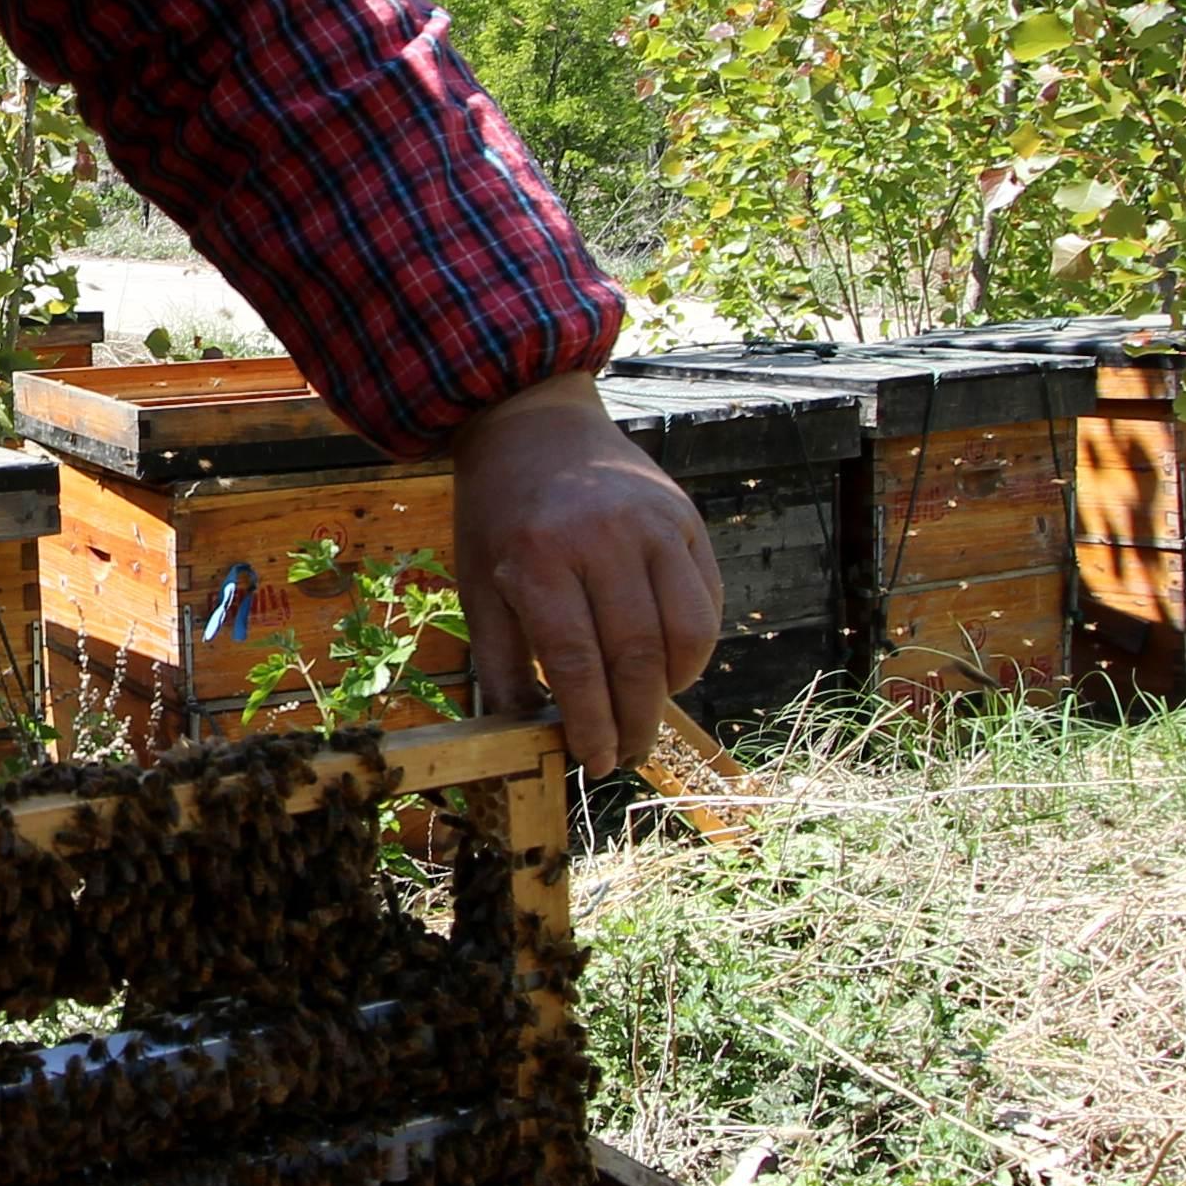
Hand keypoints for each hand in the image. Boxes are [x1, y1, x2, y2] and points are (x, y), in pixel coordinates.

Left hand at [450, 374, 722, 777]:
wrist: (533, 424)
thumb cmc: (500, 515)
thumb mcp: (478, 584)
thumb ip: (501, 662)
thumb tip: (526, 737)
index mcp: (539, 559)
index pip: (578, 663)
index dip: (593, 723)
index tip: (598, 761)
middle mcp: (603, 538)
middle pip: (636, 654)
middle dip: (637, 719)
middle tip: (631, 752)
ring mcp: (652, 524)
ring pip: (687, 631)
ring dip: (675, 686)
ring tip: (651, 709)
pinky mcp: (685, 518)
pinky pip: (706, 599)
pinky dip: (696, 645)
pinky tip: (670, 665)